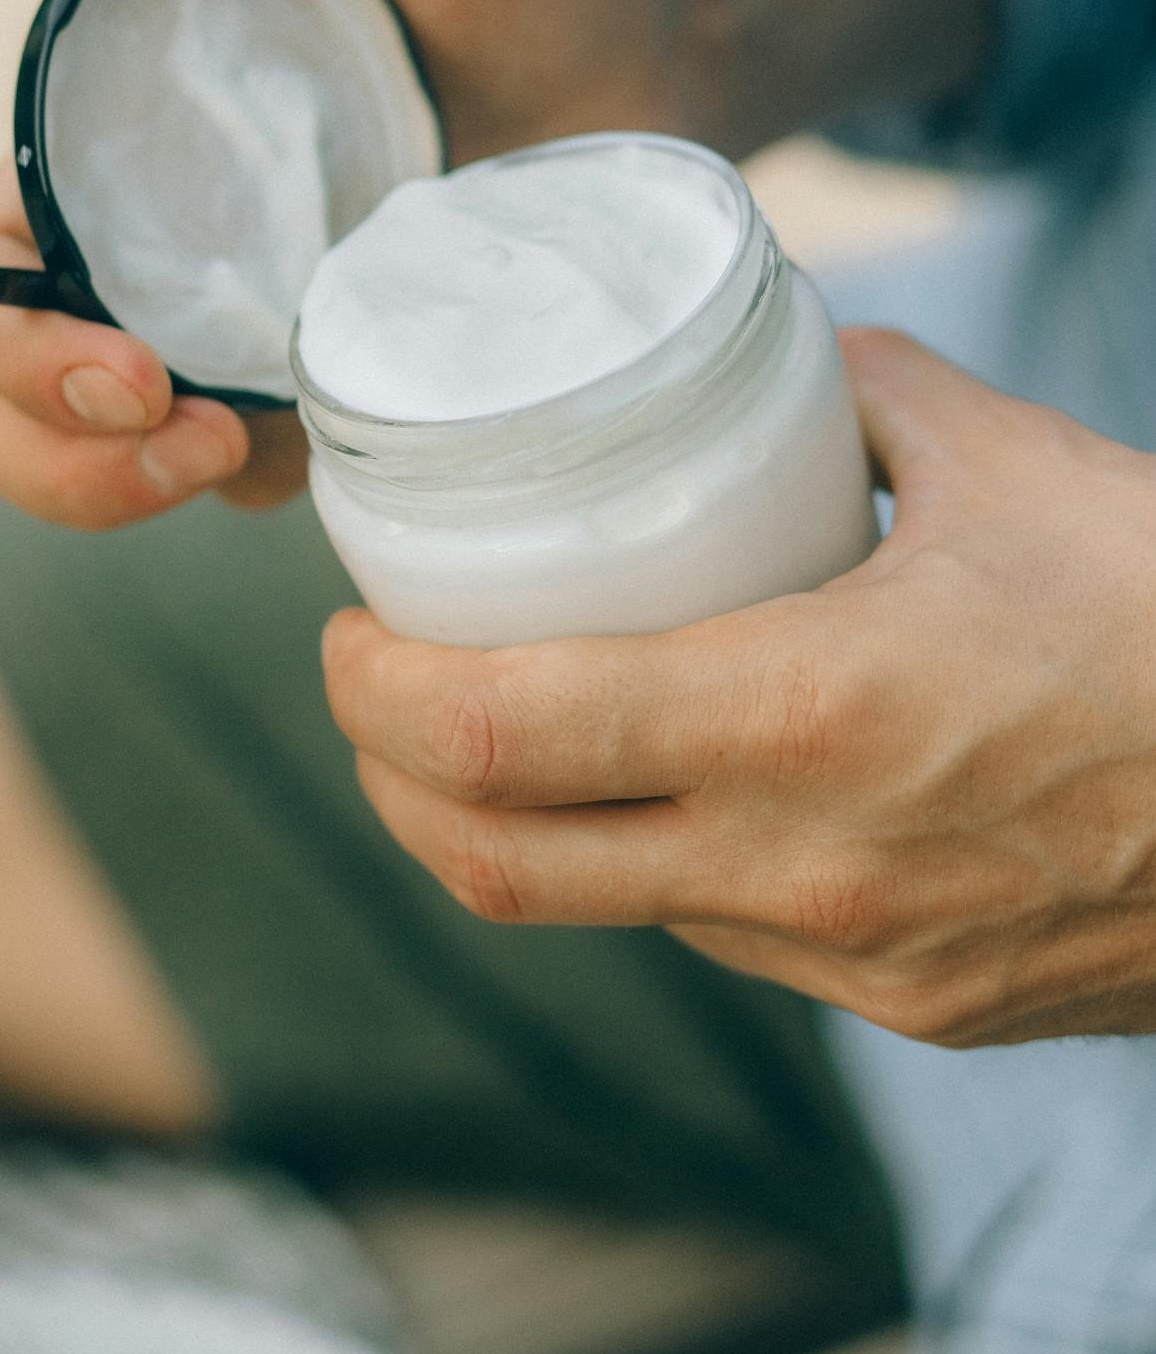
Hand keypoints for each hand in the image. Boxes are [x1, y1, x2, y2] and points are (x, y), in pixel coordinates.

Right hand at [0, 0, 693, 525]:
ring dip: (126, 490)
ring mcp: (268, 313)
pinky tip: (360, 460)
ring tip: (233, 456)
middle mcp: (175, 230)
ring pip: (127, 452)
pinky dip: (272, 488)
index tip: (116, 361)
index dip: (4, 332)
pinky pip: (281, 469)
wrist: (682, 20)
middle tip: (173, 427)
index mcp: (129, 119)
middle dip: (47, 443)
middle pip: (21, 386)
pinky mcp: (365, 372)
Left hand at [324, 328, 1155, 1046]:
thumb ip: (865, 393)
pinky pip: (718, 937)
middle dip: (397, 776)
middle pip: (500, 861)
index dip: (375, 694)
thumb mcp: (1010, 464)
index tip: (343, 635)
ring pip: (606, 907)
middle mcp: (804, 865)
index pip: (503, 734)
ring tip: (508, 726)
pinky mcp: (907, 1004)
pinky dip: (649, 864)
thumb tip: (785, 349)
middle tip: (379, 685)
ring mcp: (853, 958)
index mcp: (809, 713)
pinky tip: (675, 786)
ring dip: (520, 826)